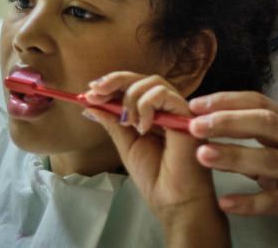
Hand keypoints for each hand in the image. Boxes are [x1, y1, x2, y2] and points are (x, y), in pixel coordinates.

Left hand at [83, 73, 221, 226]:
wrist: (172, 199)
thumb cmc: (154, 176)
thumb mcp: (126, 144)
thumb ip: (113, 122)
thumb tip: (91, 105)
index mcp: (153, 113)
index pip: (134, 86)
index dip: (111, 84)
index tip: (90, 92)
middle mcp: (167, 107)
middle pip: (143, 78)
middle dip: (115, 81)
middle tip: (96, 92)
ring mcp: (178, 109)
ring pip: (154, 82)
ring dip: (131, 98)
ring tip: (127, 122)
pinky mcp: (187, 114)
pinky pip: (165, 95)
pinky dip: (147, 106)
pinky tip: (143, 127)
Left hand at [188, 91, 277, 245]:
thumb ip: (257, 142)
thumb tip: (212, 127)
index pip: (261, 103)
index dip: (228, 101)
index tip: (196, 104)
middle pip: (265, 124)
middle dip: (228, 121)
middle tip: (194, 125)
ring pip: (270, 160)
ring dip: (234, 156)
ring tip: (203, 155)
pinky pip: (276, 202)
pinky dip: (249, 202)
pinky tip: (225, 202)